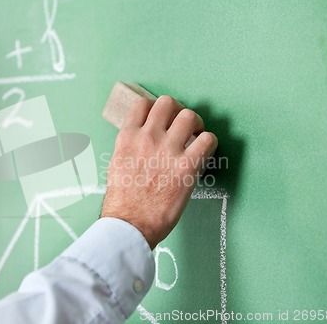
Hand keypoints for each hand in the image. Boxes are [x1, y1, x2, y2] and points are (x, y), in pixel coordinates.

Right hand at [101, 95, 217, 248]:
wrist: (130, 223)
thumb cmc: (122, 201)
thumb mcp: (117, 165)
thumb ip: (130, 148)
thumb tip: (142, 143)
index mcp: (128, 138)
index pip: (143, 104)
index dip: (155, 108)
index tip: (162, 118)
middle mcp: (148, 138)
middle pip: (168, 103)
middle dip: (178, 111)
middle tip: (182, 126)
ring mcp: (168, 150)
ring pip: (190, 116)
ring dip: (196, 124)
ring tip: (196, 136)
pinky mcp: (187, 166)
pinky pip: (208, 140)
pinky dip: (209, 143)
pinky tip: (205, 153)